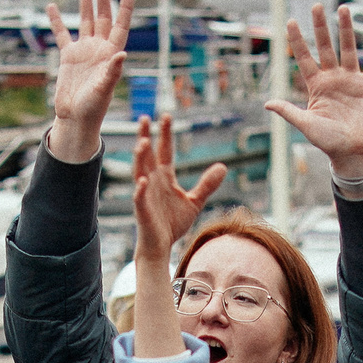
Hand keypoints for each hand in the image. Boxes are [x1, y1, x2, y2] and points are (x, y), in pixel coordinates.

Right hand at [47, 0, 133, 163]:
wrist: (75, 118)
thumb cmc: (94, 107)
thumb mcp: (105, 89)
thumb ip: (113, 71)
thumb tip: (122, 53)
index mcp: (111, 54)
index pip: (120, 26)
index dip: (125, 9)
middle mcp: (99, 49)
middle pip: (102, 17)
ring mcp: (84, 51)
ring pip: (85, 20)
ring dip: (86, 2)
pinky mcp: (68, 57)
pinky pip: (62, 34)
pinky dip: (57, 21)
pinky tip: (53, 6)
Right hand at [132, 117, 224, 267]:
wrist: (162, 246)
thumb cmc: (173, 224)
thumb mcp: (195, 202)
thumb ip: (206, 184)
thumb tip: (223, 167)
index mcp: (164, 177)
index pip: (164, 151)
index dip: (165, 134)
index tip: (166, 116)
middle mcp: (152, 181)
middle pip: (148, 155)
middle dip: (145, 136)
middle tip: (144, 117)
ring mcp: (145, 195)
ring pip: (139, 172)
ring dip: (140, 158)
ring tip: (142, 142)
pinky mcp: (142, 210)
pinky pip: (139, 198)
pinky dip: (139, 190)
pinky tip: (142, 181)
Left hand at [267, 3, 362, 183]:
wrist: (353, 153)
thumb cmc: (328, 142)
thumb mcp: (306, 124)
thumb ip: (289, 111)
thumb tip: (267, 102)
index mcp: (316, 86)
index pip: (304, 58)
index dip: (297, 40)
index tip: (290, 21)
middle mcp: (333, 79)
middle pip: (325, 47)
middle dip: (320, 27)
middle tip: (316, 6)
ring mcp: (351, 81)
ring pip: (348, 49)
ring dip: (346, 29)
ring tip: (343, 8)